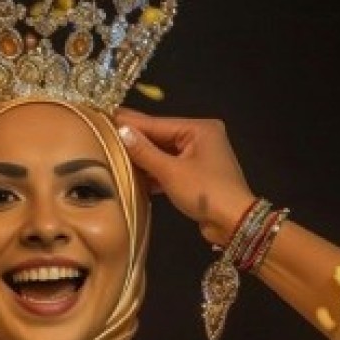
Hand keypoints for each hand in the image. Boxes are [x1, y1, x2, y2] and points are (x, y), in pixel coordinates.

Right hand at [114, 108, 256, 245]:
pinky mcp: (198, 174)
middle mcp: (201, 137)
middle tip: (104, 136)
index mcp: (199, 129)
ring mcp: (200, 156)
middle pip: (160, 137)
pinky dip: (155, 172)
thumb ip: (144, 152)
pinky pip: (171, 167)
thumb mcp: (171, 172)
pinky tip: (133, 175)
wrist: (234, 223)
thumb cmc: (205, 192)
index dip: (130, 123)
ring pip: (164, 153)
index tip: (105, 117)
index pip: (157, 124)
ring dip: (143, 159)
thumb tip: (122, 131)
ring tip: (113, 155)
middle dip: (135, 141)